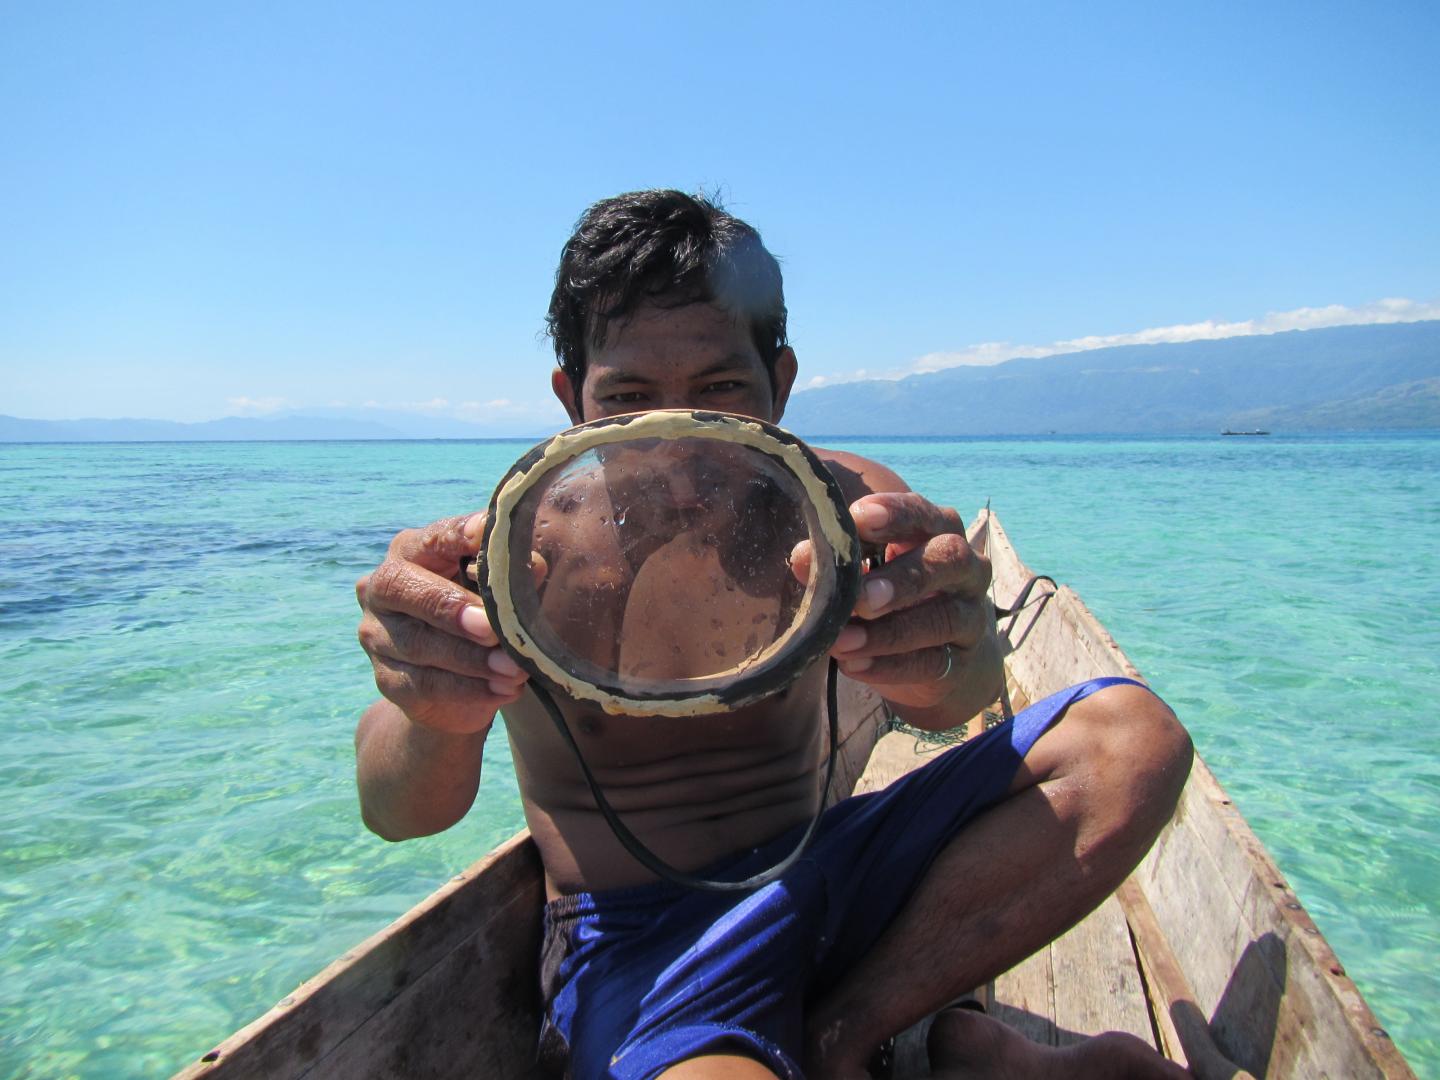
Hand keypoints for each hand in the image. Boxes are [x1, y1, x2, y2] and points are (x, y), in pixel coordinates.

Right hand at [356, 513, 528, 734]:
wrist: (455, 685)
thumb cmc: (478, 618)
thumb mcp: (499, 593)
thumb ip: (511, 578)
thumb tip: (533, 566)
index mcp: (413, 551)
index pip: (433, 537)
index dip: (458, 535)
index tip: (486, 533)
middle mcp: (383, 587)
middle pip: (403, 588)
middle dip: (451, 607)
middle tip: (492, 627)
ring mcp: (377, 635)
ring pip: (418, 644)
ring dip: (471, 658)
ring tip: (514, 668)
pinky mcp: (386, 679)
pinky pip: (423, 684)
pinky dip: (468, 688)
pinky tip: (503, 689)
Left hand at [802, 493, 994, 710]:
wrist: (940, 655)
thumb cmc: (896, 596)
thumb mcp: (867, 573)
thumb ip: (838, 563)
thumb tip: (803, 556)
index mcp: (938, 531)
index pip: (923, 512)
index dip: (895, 513)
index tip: (859, 518)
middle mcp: (966, 568)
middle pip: (948, 559)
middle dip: (902, 578)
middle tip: (859, 599)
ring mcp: (971, 614)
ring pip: (942, 618)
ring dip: (889, 632)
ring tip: (842, 642)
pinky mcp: (964, 659)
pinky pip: (934, 663)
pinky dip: (891, 666)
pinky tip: (854, 666)